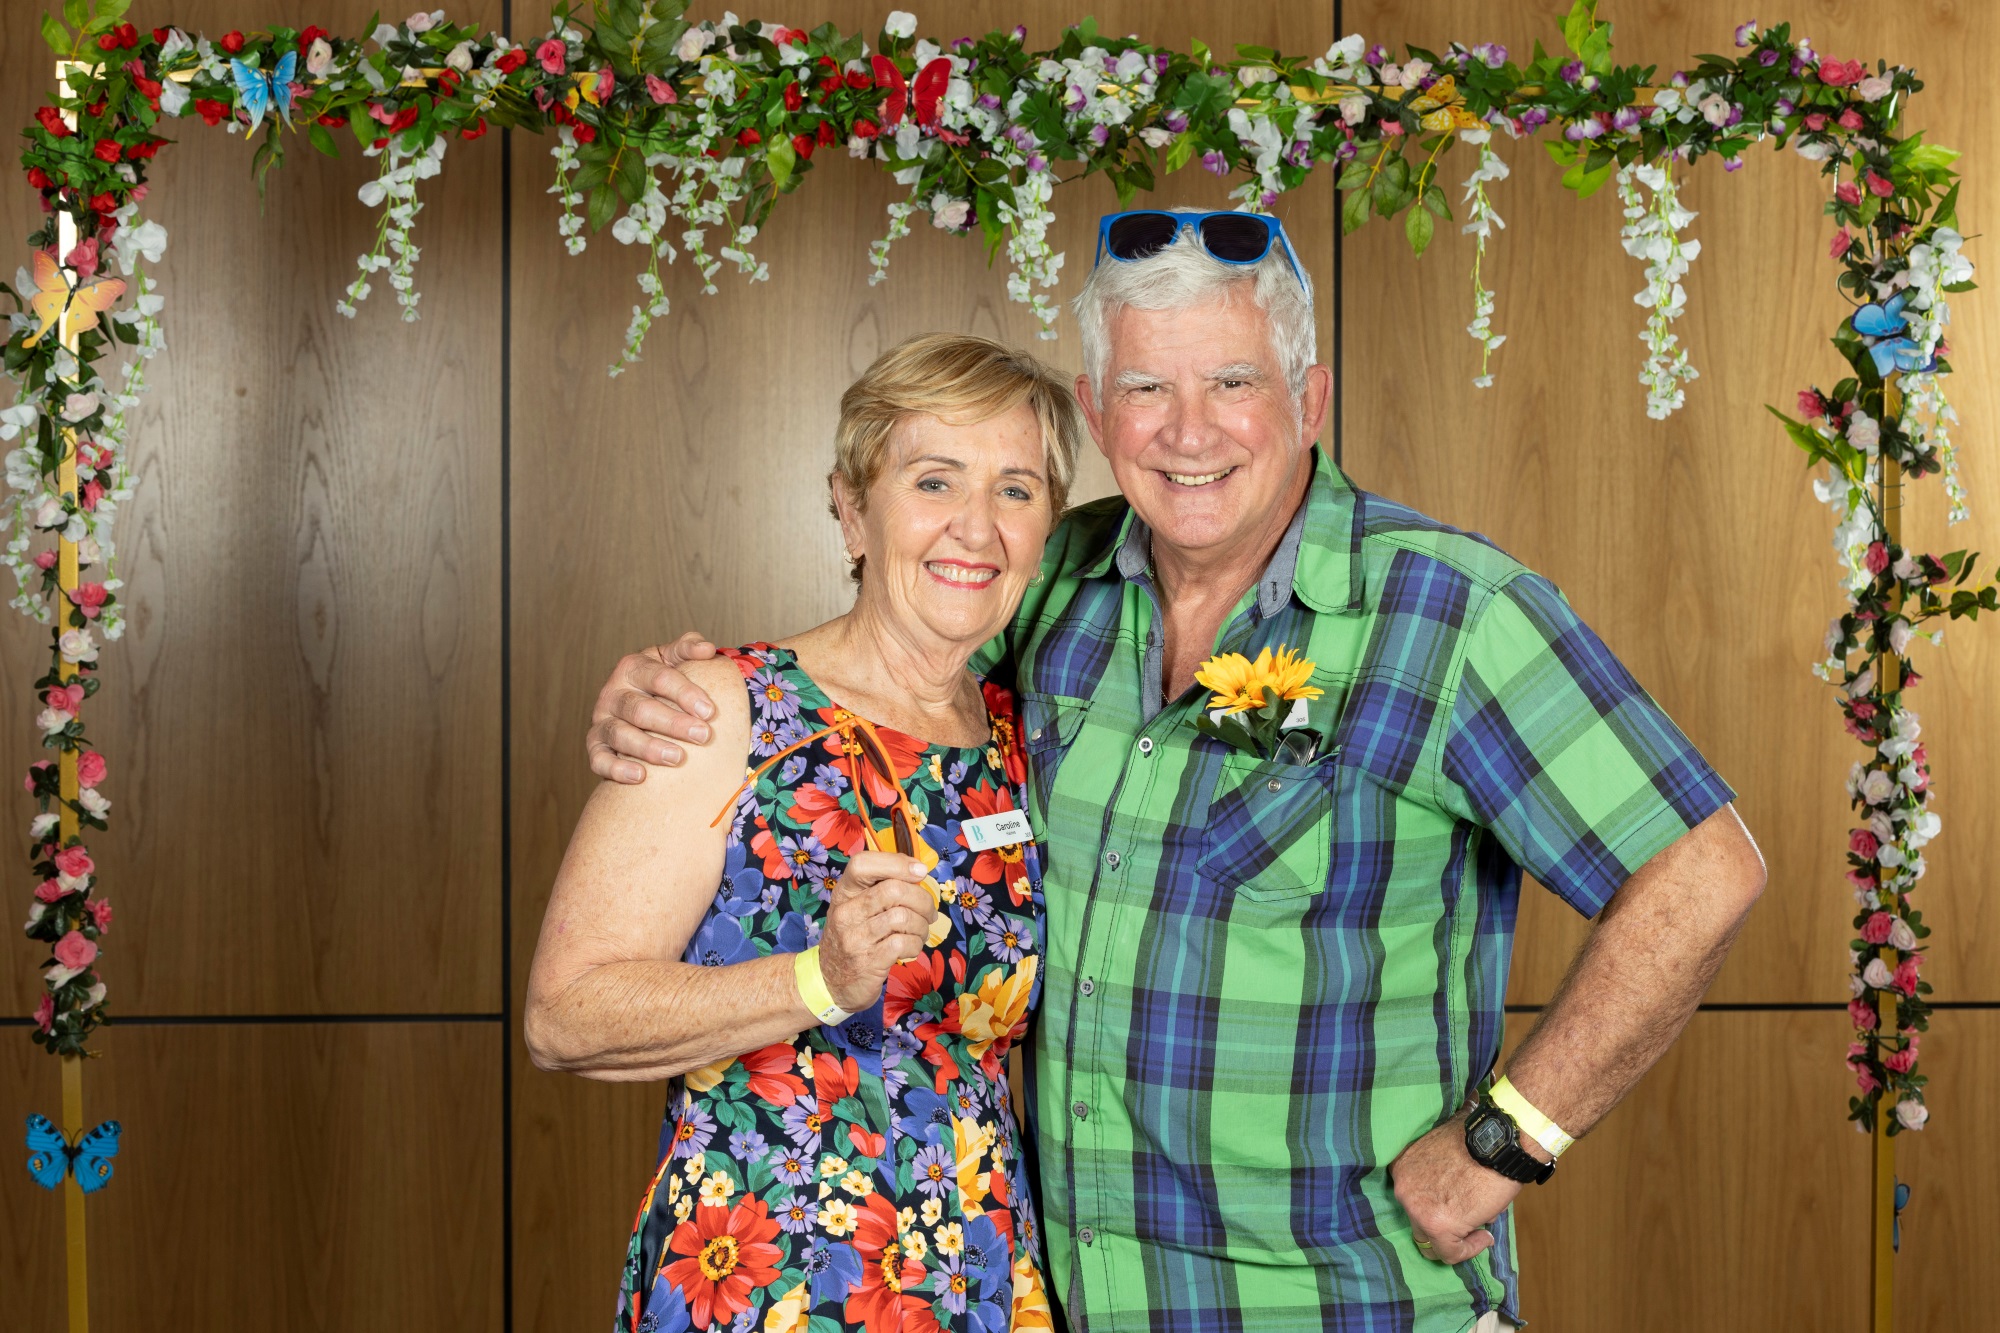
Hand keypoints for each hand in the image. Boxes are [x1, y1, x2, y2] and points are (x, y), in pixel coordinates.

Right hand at [586, 633, 720, 781]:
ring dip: (649, 747)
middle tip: (703, 735)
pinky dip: (617, 769)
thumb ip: (687, 649)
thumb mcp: (671, 659)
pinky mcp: (595, 746)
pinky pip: (599, 760)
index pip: (659, 678)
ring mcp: (601, 720)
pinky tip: (640, 776)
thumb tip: (707, 649)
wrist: (636, 708)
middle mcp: (612, 693)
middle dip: (673, 723)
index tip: (710, 711)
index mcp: (632, 668)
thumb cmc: (660, 683)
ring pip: (620, 734)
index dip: (685, 693)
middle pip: (640, 709)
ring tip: (677, 758)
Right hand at [817, 852, 936, 1013]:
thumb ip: (881, 888)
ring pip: (903, 916)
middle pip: (893, 890)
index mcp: (844, 893)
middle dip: (922, 900)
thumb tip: (917, 870)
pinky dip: (916, 944)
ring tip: (920, 931)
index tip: (919, 871)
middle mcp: (846, 912)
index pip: (862, 864)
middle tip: (928, 912)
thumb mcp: (857, 908)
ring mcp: (855, 938)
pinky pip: (904, 943)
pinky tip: (911, 947)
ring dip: (922, 925)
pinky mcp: (868, 962)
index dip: (896, 862)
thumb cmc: (853, 938)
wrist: (830, 981)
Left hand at [1389, 1109, 1534, 1264]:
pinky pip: (1450, 1253)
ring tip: (1480, 1229)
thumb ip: (1438, 1181)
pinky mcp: (1438, 1227)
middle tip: (1468, 1223)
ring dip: (1456, 1239)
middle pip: (1419, 1223)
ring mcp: (1417, 1210)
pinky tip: (1485, 1237)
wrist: (1498, 1144)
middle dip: (1443, 1226)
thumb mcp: (1444, 1155)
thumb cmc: (1478, 1143)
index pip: (1413, 1202)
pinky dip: (1469, 1250)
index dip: (1437, 1208)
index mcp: (1402, 1169)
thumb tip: (1454, 1205)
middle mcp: (1403, 1190)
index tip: (1458, 1209)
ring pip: (1431, 1242)